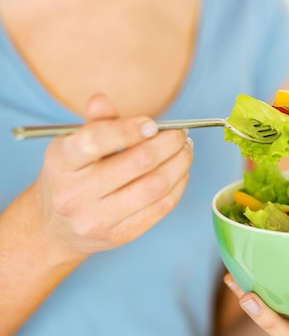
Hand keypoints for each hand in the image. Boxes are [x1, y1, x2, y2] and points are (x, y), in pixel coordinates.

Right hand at [33, 93, 192, 257]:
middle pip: (136, 163)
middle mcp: (74, 194)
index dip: (130, 129)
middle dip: (168, 144)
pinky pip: (159, 208)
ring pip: (154, 187)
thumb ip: (94, 123)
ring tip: (185, 151)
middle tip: (180, 135)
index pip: (96, 140)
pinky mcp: (117, 236)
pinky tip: (180, 173)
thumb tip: (102, 100)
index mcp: (61, 162)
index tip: (152, 124)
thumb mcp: (72, 146)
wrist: (56, 228)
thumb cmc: (71, 177)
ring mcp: (96, 219)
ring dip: (179, 165)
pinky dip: (177, 186)